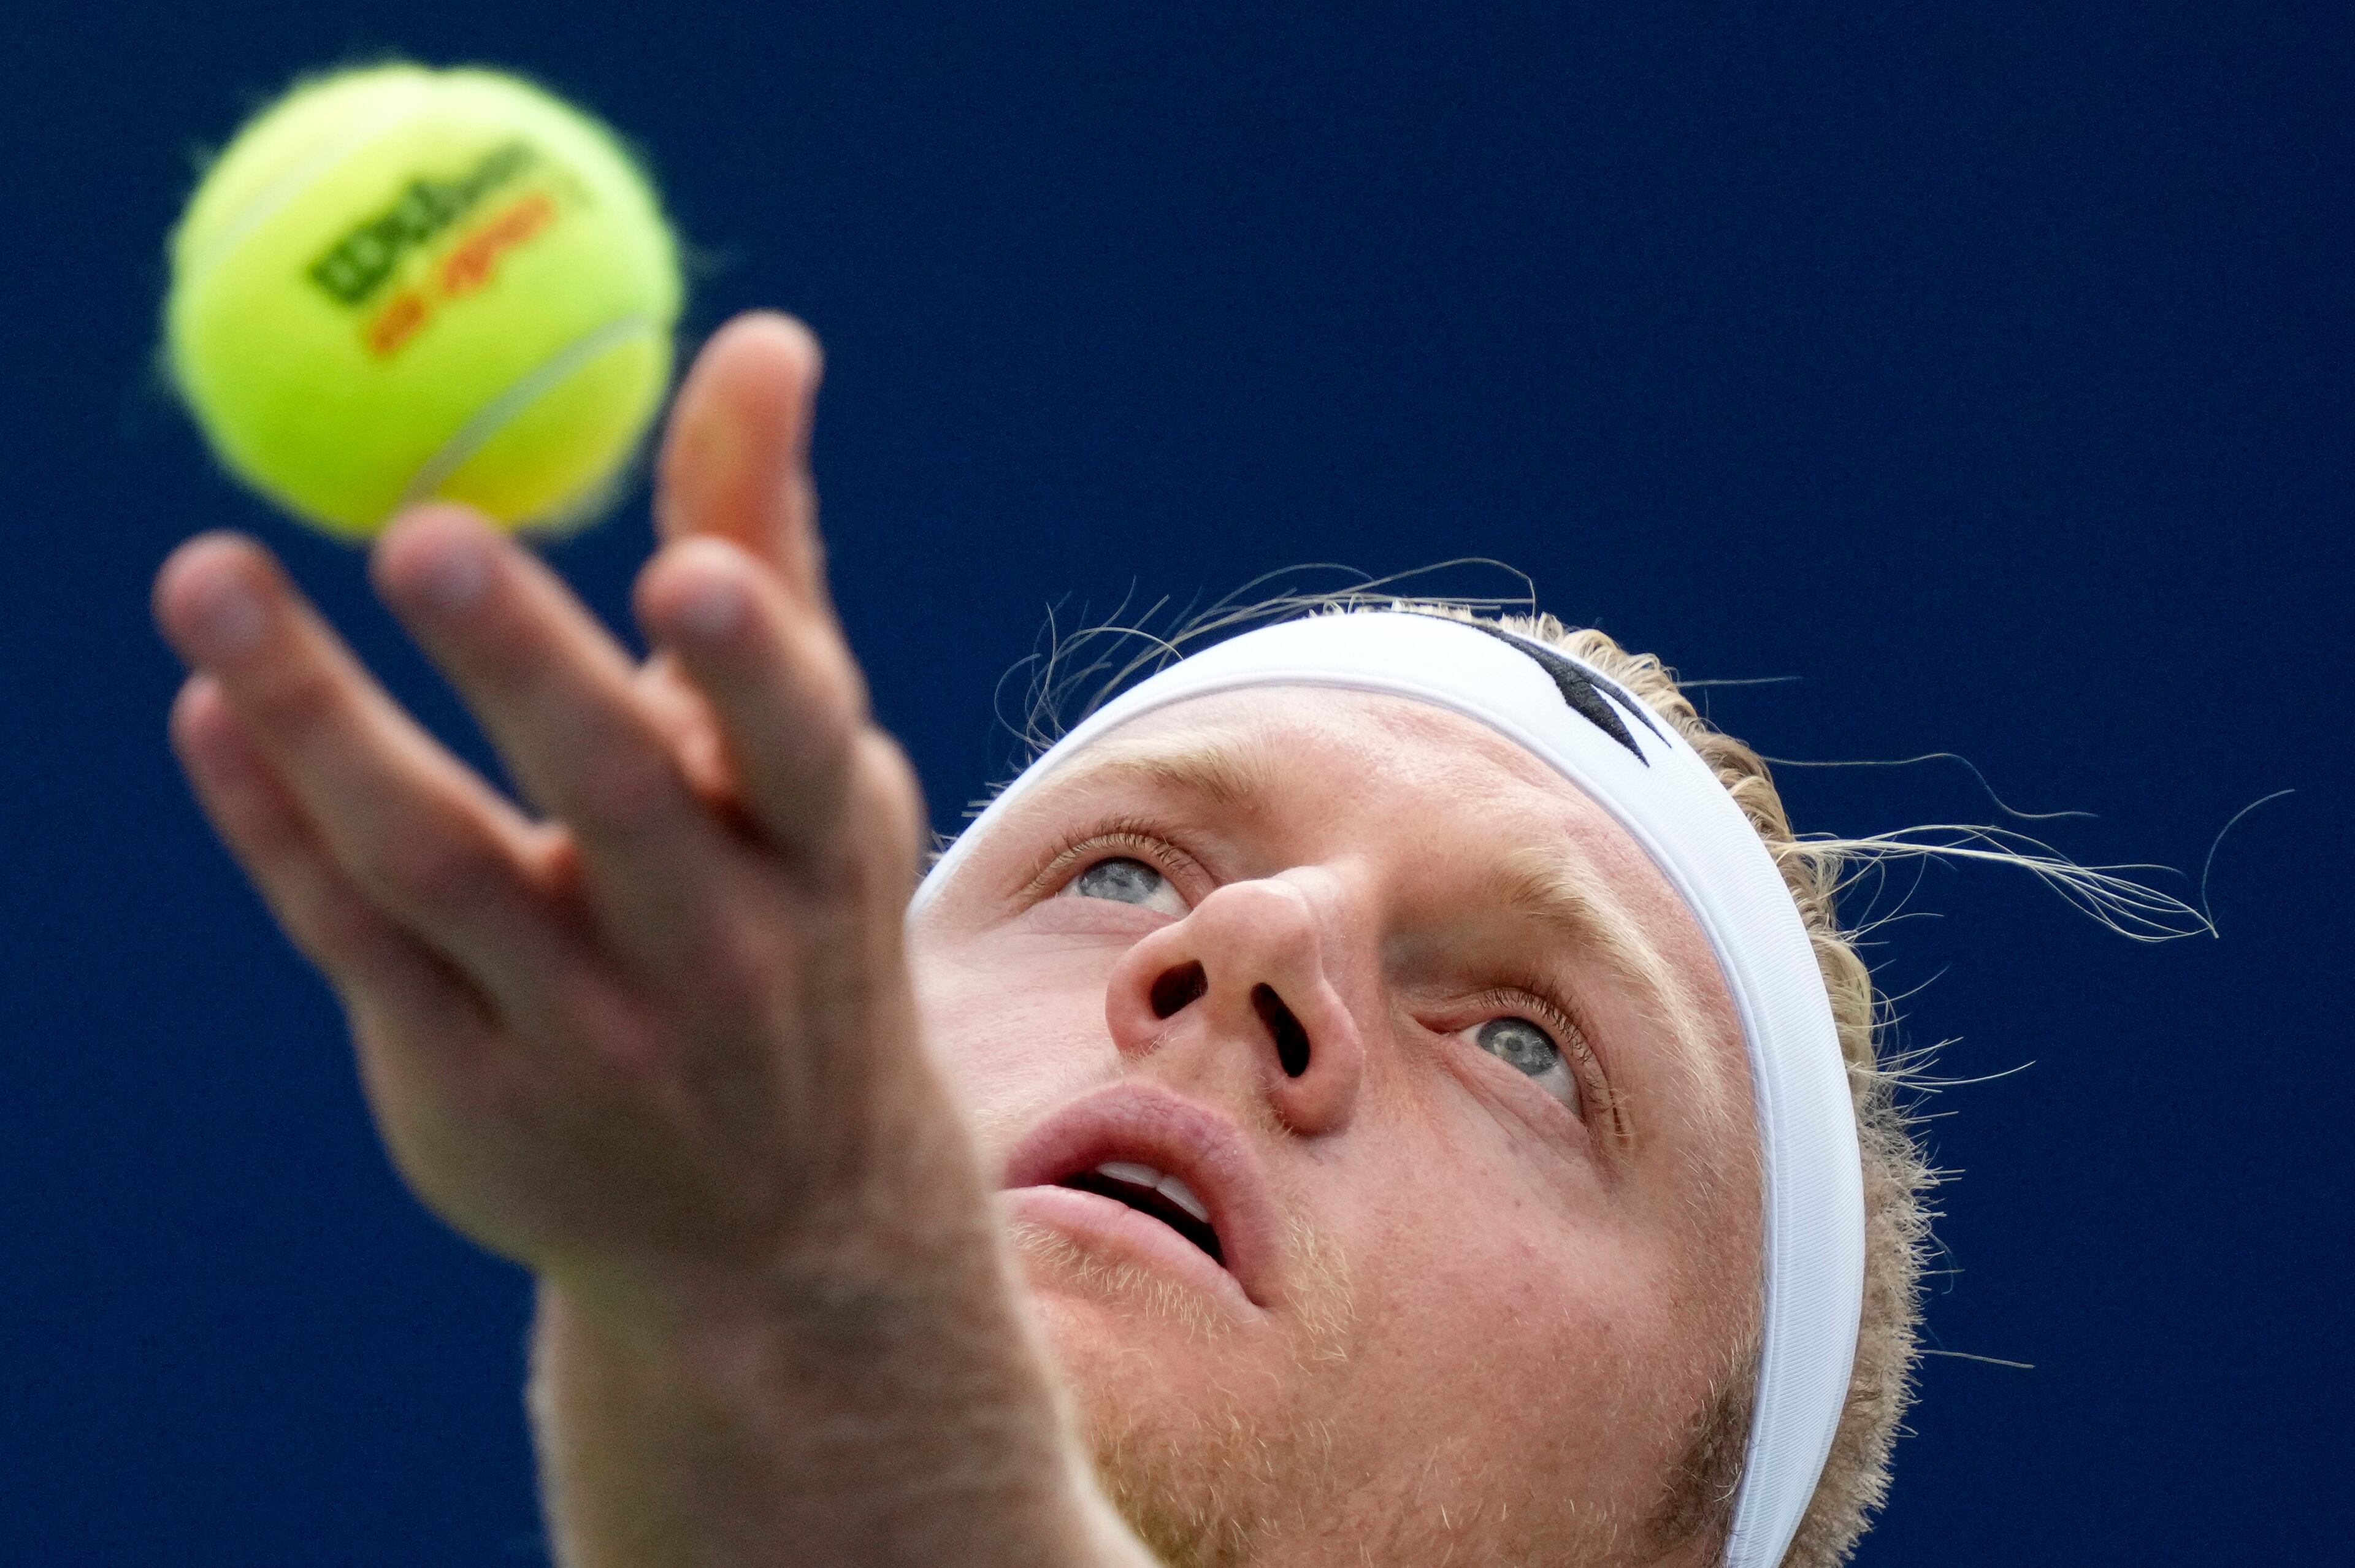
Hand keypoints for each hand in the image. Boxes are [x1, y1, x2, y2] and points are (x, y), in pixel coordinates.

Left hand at [154, 313, 944, 1309]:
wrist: (775, 1213)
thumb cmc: (786, 920)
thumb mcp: (807, 763)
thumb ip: (763, 552)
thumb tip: (765, 336)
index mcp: (821, 847)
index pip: (796, 750)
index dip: (746, 666)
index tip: (685, 574)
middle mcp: (720, 952)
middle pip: (612, 801)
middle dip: (525, 668)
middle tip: (425, 528)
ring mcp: (588, 1037)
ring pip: (439, 870)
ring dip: (319, 723)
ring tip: (205, 577)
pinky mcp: (467, 1095)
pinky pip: (352, 941)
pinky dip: (270, 825)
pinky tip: (204, 709)